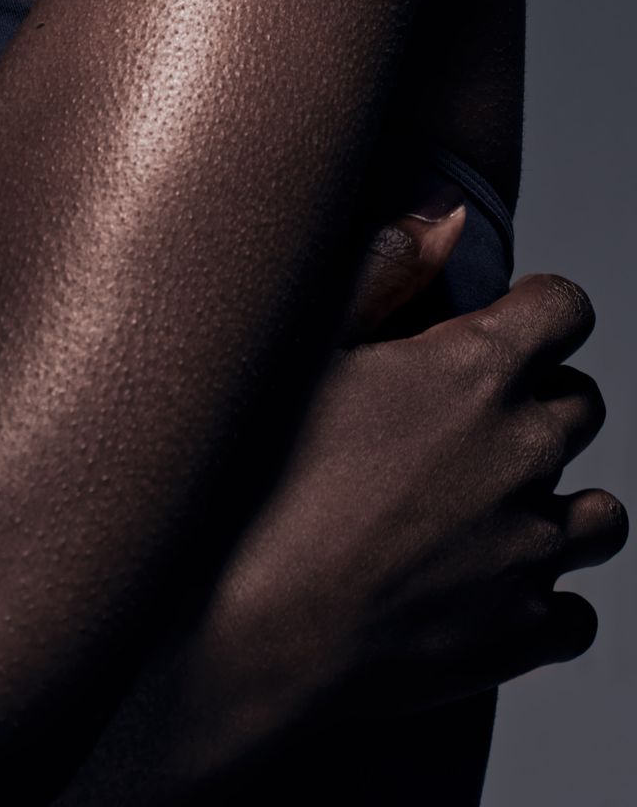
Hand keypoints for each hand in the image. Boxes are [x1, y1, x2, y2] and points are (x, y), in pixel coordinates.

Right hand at [208, 265, 626, 754]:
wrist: (249, 629)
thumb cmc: (258, 480)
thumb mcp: (304, 347)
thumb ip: (384, 270)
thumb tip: (447, 215)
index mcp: (475, 371)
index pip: (567, 310)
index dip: (539, 309)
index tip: (507, 324)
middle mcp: (524, 455)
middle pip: (583, 404)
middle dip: (539, 399)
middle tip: (466, 418)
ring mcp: (531, 551)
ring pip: (603, 515)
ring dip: (558, 500)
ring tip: (490, 503)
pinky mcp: (524, 635)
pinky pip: (577, 613)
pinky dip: (544, 598)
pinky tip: (485, 585)